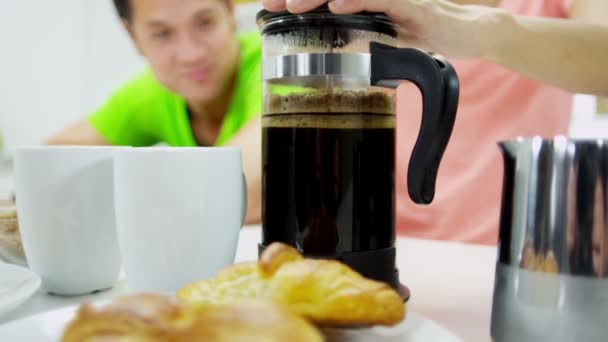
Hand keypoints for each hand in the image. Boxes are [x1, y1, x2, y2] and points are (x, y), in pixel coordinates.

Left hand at [261, 0, 507, 58]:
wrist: (469, 33)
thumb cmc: (425, 35)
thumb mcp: (386, 41)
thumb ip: (362, 42)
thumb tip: (333, 61)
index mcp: (366, 3)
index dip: (299, 1)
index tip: (269, 9)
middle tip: (270, 5)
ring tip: (292, 6)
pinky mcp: (415, 5)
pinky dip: (360, 1)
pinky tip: (339, 6)